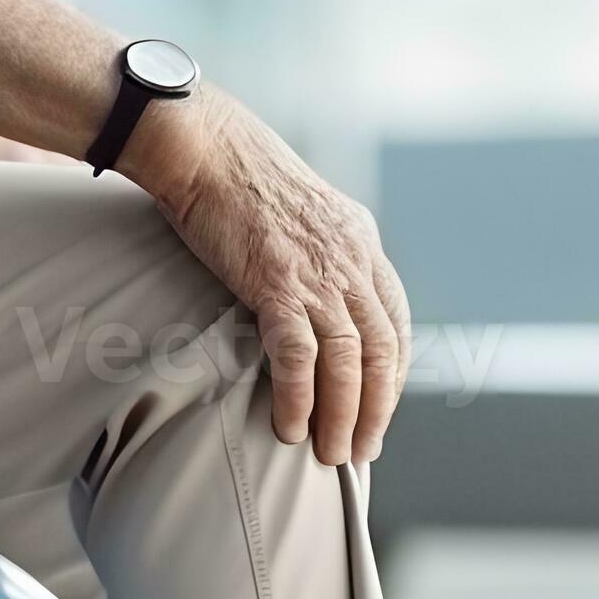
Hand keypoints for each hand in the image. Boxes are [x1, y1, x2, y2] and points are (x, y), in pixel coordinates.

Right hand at [129, 89, 410, 466]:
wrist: (203, 145)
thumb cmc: (238, 178)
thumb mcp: (302, 213)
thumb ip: (321, 254)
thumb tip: (316, 298)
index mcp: (361, 243)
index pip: (396, 322)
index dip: (392, 374)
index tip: (380, 410)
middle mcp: (350, 260)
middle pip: (380, 351)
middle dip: (377, 409)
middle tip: (362, 451)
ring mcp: (315, 272)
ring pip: (347, 362)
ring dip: (342, 415)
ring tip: (331, 454)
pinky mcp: (275, 281)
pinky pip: (297, 355)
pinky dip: (298, 396)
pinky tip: (290, 425)